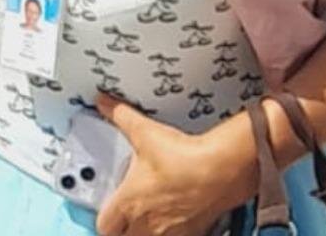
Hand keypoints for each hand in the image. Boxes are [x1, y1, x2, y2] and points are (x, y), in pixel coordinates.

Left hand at [94, 94, 253, 235]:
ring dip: (146, 233)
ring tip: (150, 218)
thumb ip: (121, 116)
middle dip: (123, 230)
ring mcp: (171, 232)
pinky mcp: (193, 232)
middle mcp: (147, 224)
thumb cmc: (182, 157)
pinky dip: (173, 233)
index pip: (104, 226)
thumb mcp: (145, 132)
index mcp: (129, 202)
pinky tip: (176, 219)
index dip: (105, 219)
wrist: (220, 171)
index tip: (109, 210)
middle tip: (127, 216)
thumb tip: (105, 103)